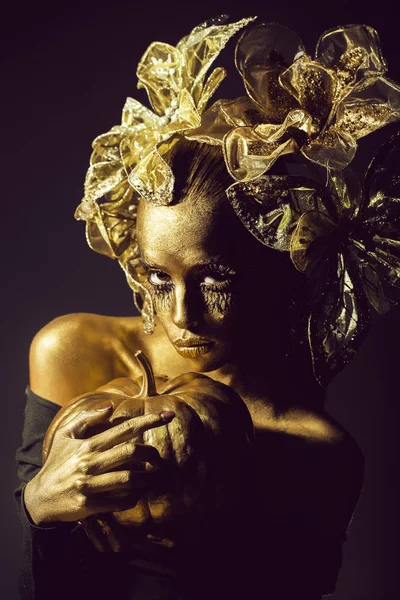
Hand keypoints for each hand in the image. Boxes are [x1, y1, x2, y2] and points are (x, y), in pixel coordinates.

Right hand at [24, 405, 174, 525]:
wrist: (40, 498)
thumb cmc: (56, 463)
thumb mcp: (65, 435)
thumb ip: (87, 418)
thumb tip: (110, 406)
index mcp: (89, 445)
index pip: (125, 429)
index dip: (149, 421)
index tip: (167, 416)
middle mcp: (90, 464)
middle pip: (131, 453)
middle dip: (152, 453)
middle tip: (159, 458)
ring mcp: (90, 486)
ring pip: (129, 479)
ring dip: (146, 478)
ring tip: (150, 477)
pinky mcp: (89, 505)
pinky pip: (120, 502)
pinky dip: (133, 498)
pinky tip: (136, 494)